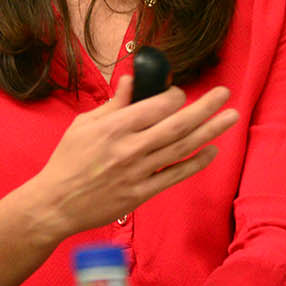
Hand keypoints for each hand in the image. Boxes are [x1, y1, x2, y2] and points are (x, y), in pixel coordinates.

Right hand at [37, 77, 237, 235]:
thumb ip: (112, 104)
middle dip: (204, 107)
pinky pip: (174, 176)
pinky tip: (212, 151)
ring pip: (181, 148)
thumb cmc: (67, 161)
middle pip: (176, 124)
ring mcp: (137, 173)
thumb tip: (131, 81)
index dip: (174, 96)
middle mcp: (129, 148)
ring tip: (230, 117)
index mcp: (113, 127)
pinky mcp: (141, 193)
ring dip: (209, 131)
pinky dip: (195, 163)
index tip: (181, 93)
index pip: (155, 106)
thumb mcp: (83, 125)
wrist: (56, 203)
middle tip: (224, 93)